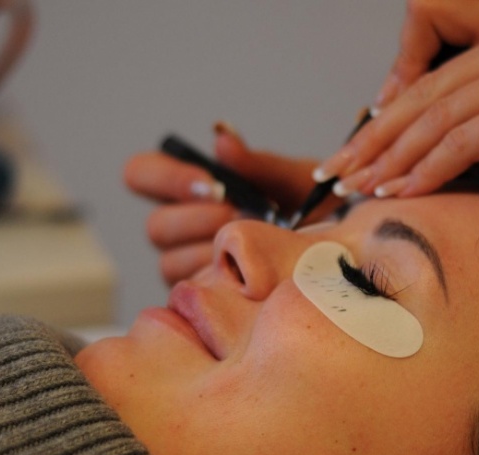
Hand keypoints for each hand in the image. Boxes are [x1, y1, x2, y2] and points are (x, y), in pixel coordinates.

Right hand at [125, 127, 316, 284]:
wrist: (337, 252)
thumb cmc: (311, 211)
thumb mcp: (292, 182)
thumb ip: (257, 164)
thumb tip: (222, 138)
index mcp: (187, 187)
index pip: (141, 174)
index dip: (167, 178)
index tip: (215, 185)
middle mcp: (180, 225)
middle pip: (157, 226)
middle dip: (199, 222)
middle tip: (239, 218)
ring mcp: (189, 262)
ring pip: (171, 261)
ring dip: (210, 252)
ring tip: (251, 244)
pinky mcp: (204, 293)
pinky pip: (194, 290)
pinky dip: (221, 279)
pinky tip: (251, 271)